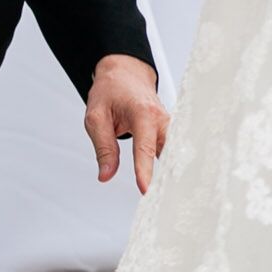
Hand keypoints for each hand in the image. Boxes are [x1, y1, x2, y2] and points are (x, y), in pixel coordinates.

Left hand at [84, 54, 169, 193]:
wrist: (124, 72)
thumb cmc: (110, 91)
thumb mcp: (95, 117)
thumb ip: (103, 147)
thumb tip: (106, 174)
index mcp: (142, 112)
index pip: (144, 147)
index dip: (145, 170)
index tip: (146, 189)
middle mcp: (161, 119)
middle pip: (170, 152)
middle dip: (171, 175)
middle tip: (169, 199)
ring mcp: (169, 125)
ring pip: (176, 153)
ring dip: (175, 173)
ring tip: (176, 198)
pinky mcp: (171, 131)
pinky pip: (174, 151)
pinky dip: (174, 167)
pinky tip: (175, 185)